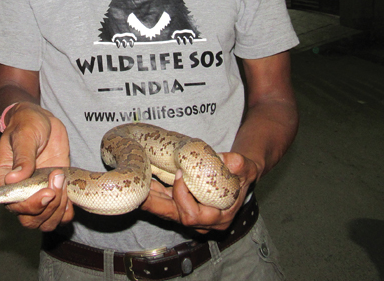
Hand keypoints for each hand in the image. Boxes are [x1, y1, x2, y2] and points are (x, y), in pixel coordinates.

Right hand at [0, 103, 73, 230]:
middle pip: (29, 220)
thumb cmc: (28, 124)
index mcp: (3, 180)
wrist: (43, 121)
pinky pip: (59, 215)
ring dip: (58, 209)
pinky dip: (67, 211)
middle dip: (48, 208)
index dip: (31, 204)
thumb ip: (22, 157)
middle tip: (59, 182)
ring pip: (44, 222)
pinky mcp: (54, 193)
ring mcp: (36, 195)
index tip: (48, 191)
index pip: (13, 205)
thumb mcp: (25, 135)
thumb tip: (13, 179)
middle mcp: (19, 193)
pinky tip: (71, 194)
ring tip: (64, 181)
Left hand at [140, 152, 259, 232]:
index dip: (182, 197)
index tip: (179, 174)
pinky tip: (145, 182)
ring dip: (151, 198)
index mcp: (218, 218)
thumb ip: (240, 165)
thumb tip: (230, 161)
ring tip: (137, 186)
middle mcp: (203, 222)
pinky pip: (166, 203)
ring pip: (167, 211)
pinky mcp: (184, 207)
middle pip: (174, 216)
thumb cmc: (242, 174)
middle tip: (139, 192)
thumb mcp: (246, 168)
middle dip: (155, 204)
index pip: (193, 215)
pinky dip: (155, 193)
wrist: (239, 177)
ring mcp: (192, 216)